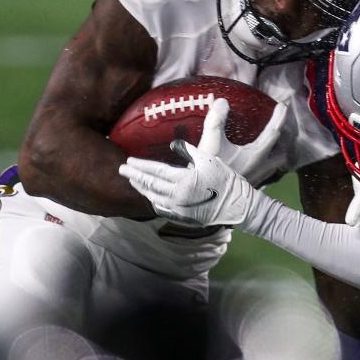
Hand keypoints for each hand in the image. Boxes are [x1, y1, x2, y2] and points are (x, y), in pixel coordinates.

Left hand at [119, 100, 257, 226]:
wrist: (237, 205)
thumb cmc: (225, 179)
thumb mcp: (209, 159)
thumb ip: (189, 150)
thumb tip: (174, 143)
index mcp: (183, 180)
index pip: (156, 171)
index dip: (141, 166)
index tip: (129, 161)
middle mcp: (178, 196)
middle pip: (150, 185)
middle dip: (135, 176)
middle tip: (122, 170)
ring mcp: (179, 209)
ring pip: (154, 198)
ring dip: (141, 188)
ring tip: (132, 180)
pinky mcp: (183, 217)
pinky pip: (161, 208)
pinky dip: (152, 201)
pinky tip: (149, 196)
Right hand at [202, 98, 286, 187]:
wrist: (203, 200)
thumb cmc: (211, 171)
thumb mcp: (211, 142)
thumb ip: (217, 119)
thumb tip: (222, 102)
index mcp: (257, 155)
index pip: (273, 132)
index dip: (279, 118)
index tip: (283, 106)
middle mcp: (261, 168)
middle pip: (281, 154)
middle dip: (281, 142)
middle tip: (276, 131)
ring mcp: (256, 180)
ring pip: (273, 167)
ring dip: (273, 156)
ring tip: (267, 148)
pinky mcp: (248, 190)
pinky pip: (262, 175)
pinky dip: (261, 167)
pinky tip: (250, 164)